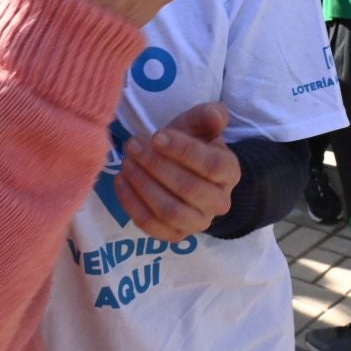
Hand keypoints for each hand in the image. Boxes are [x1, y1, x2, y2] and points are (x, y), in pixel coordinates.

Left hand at [116, 102, 239, 241]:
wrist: (183, 171)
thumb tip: (215, 117)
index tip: (156, 136)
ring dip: (143, 186)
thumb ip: (207, 115)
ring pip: (170, 211)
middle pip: (189, 189)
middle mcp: (219, 202)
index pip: (212, 165)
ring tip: (126, 163)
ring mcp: (198, 222)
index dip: (183, 151)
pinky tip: (121, 181)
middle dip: (156, 166)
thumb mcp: (198, 124)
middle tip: (133, 147)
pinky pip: (152, 226)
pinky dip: (132, 205)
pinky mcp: (175, 235)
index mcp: (229, 171)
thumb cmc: (190, 144)